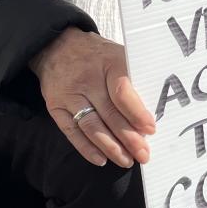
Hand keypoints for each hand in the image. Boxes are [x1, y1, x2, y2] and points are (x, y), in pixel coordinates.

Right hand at [31, 28, 154, 167]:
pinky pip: (72, 132)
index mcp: (109, 63)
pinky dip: (86, 148)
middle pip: (109, 113)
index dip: (137, 113)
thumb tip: (150, 114)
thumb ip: (134, 79)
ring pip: (92, 126)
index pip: (122, 92)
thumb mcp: (118, 56)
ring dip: (110, 147)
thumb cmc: (97, 56)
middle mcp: (87, 79)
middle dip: (128, 138)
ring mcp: (70, 94)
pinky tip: (101, 159)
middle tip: (143, 155)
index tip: (150, 129)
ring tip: (127, 161)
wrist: (57, 46)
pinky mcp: (55, 107)